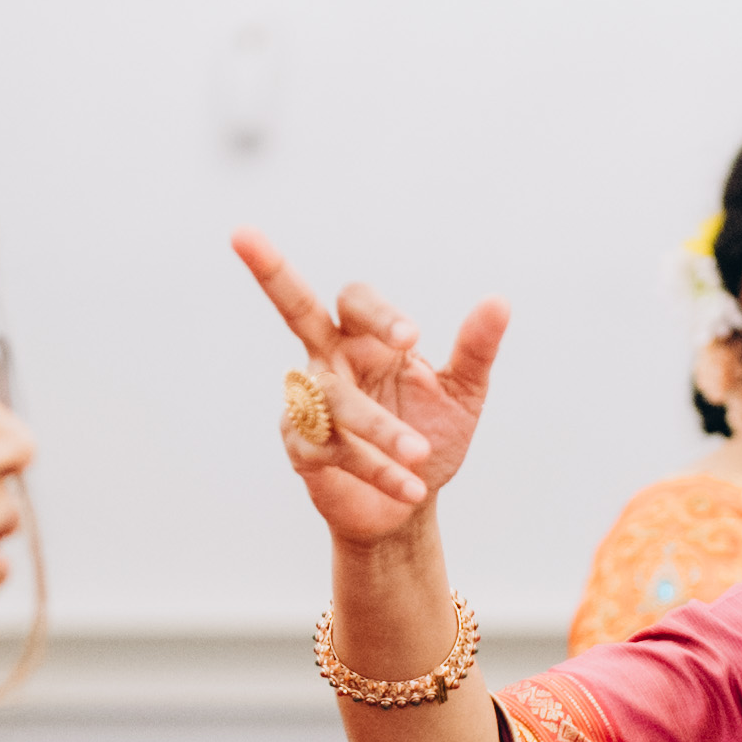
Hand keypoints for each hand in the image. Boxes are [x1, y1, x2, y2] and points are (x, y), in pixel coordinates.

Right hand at [234, 231, 506, 547]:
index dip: (379, 314)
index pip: (357, 302)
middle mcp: (329, 360)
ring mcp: (308, 402)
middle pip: (295, 308)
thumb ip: (475, 349)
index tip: (412, 337)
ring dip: (379, 426)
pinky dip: (376, 467)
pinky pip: (333, 449)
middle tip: (241, 234)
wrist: (409, 506)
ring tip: (419, 455)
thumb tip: (499, 302)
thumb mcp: (462, 394)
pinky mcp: (301, 447)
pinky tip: (411, 487)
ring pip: (334, 400)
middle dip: (269, 271)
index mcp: (365, 338)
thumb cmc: (432, 437)